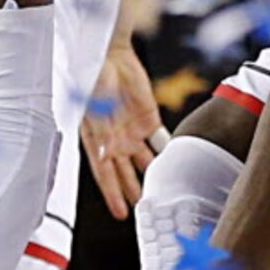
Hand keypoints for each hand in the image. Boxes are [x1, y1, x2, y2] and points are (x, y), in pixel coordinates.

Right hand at [79, 39, 163, 220]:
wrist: (111, 55)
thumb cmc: (93, 80)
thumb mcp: (93, 109)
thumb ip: (101, 133)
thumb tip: (102, 157)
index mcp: (96, 140)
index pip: (104, 174)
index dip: (112, 194)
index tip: (121, 213)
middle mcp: (114, 140)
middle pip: (124, 172)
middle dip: (132, 191)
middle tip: (144, 211)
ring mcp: (132, 130)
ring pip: (143, 161)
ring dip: (150, 176)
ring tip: (160, 193)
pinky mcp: (148, 118)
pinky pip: (158, 141)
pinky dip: (166, 152)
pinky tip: (175, 165)